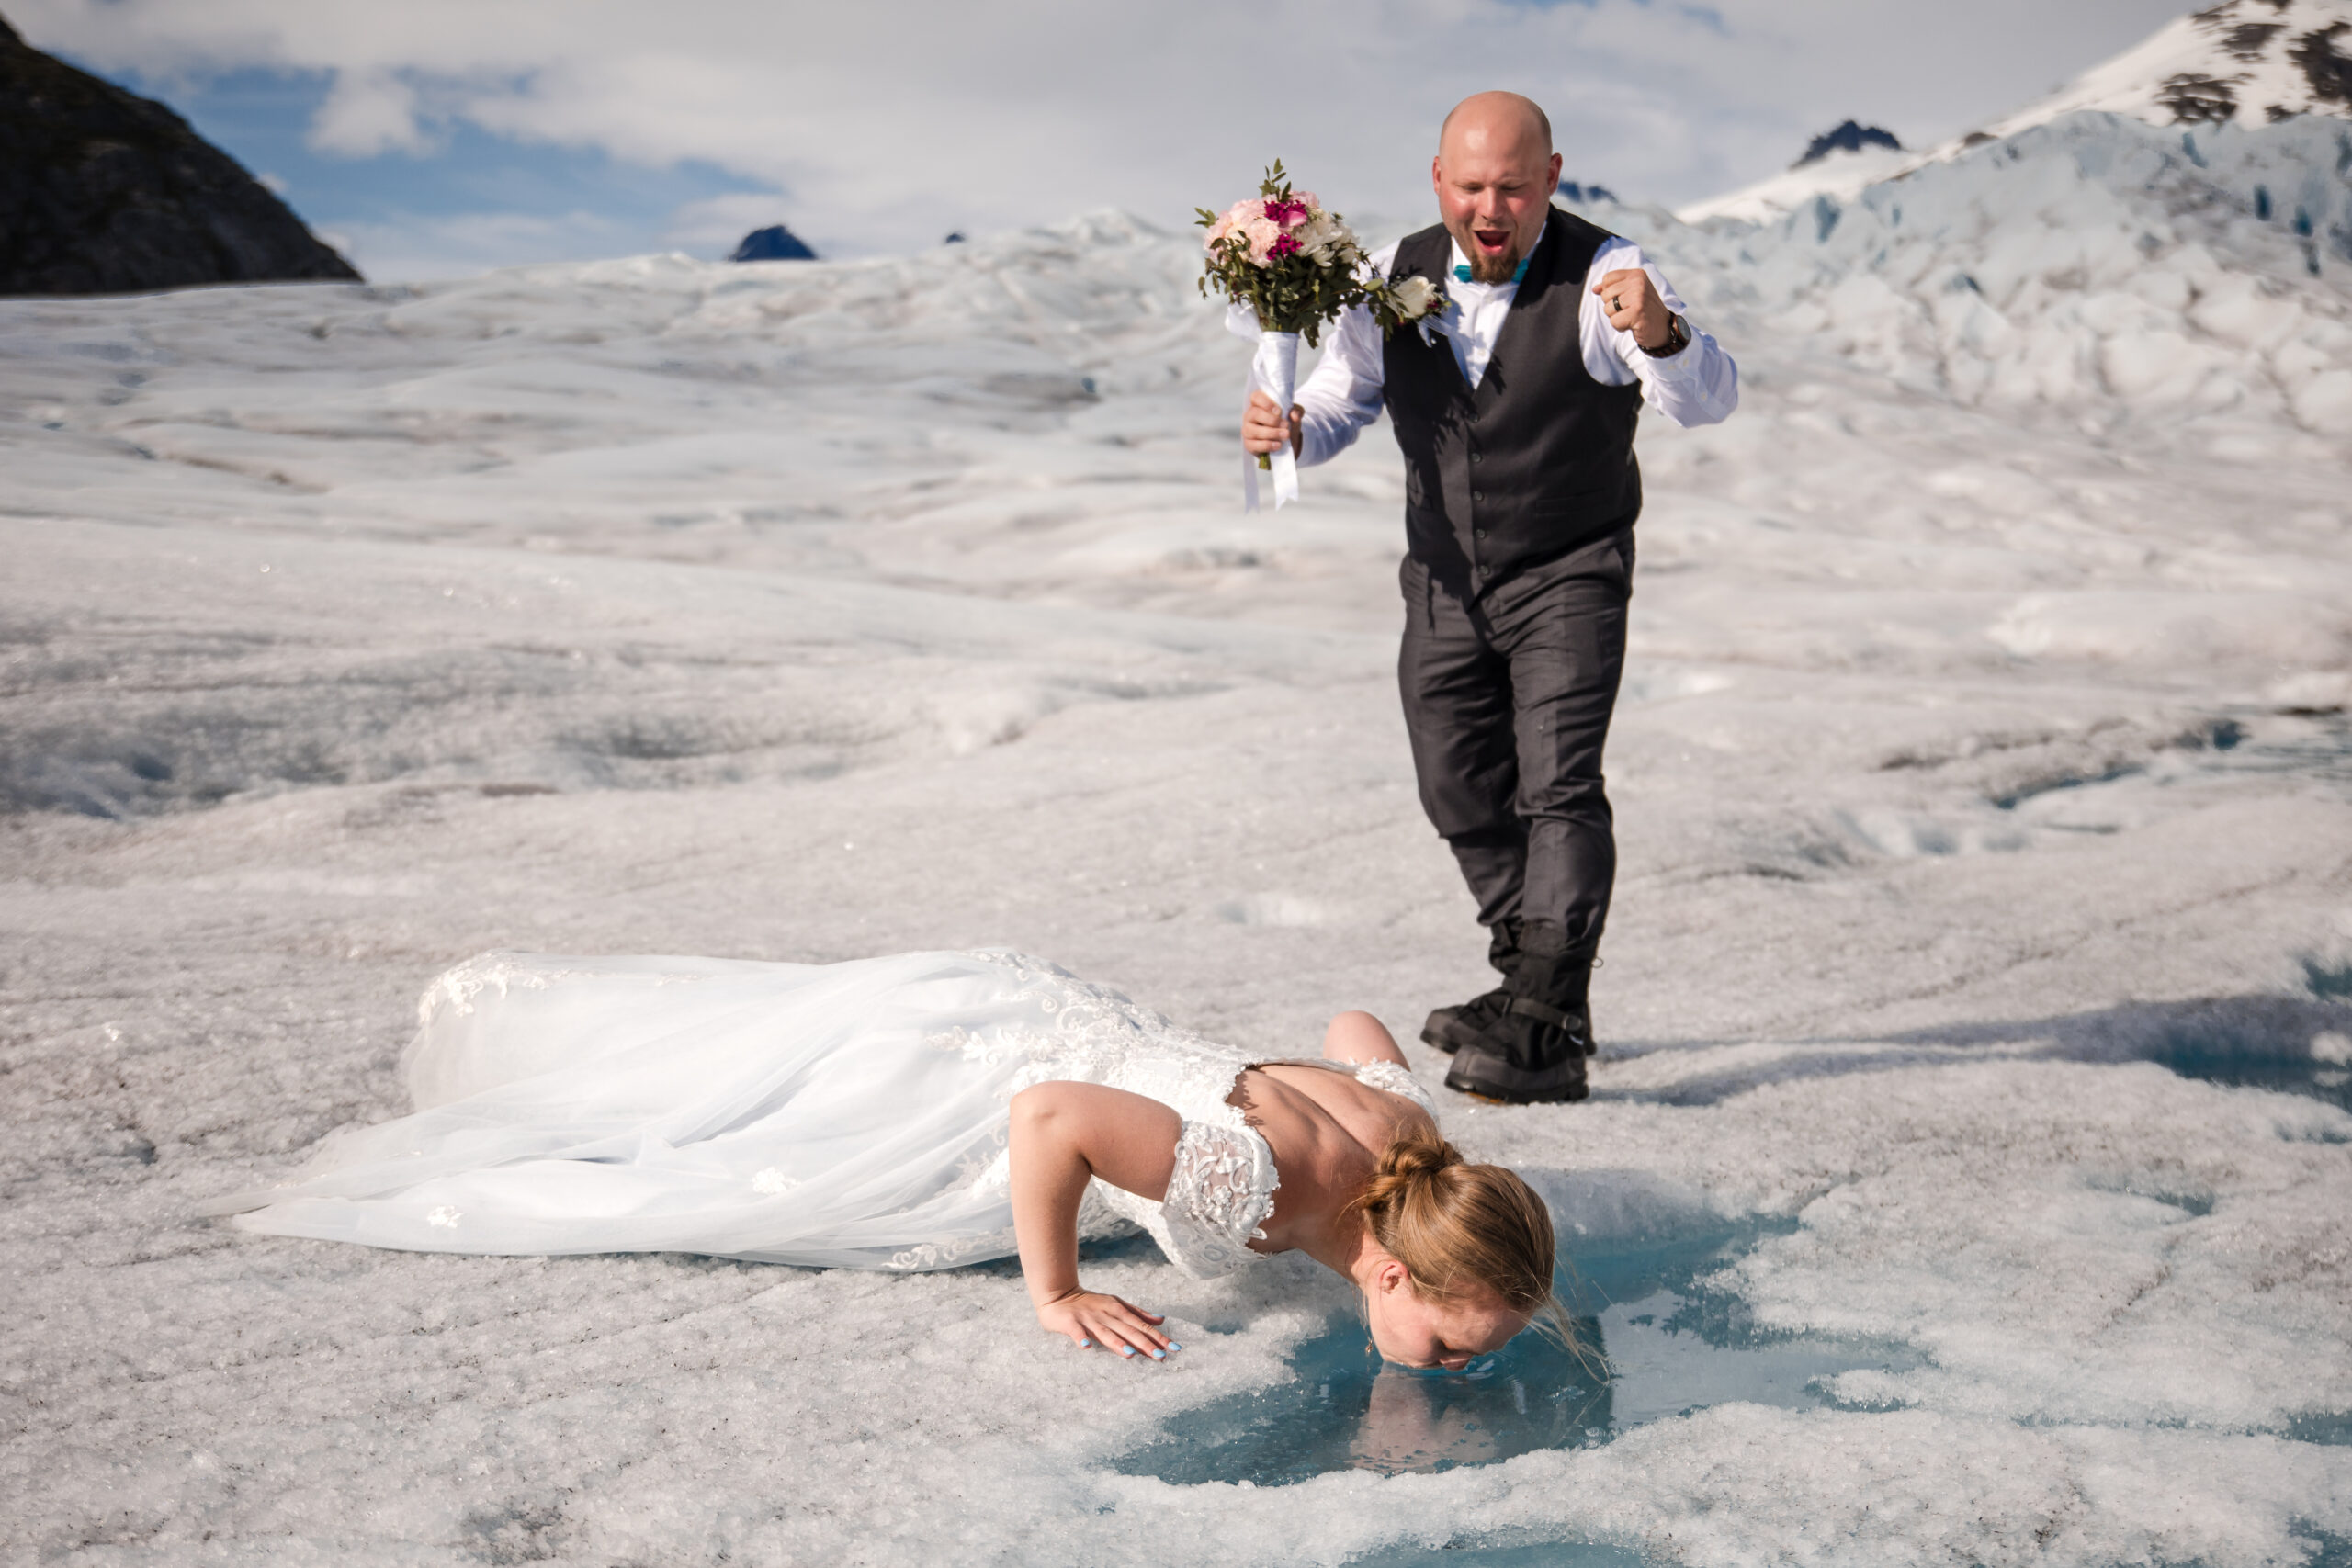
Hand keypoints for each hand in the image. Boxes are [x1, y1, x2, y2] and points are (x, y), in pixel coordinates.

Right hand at [1035, 1287, 1177, 1361]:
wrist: (1058, 1294)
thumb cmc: (1090, 1303)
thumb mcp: (1116, 1304)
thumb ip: (1138, 1313)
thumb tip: (1161, 1319)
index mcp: (1119, 1311)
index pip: (1143, 1326)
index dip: (1159, 1337)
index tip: (1175, 1348)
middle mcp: (1107, 1315)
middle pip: (1129, 1331)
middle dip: (1145, 1344)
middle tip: (1161, 1356)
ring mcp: (1089, 1319)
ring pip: (1106, 1333)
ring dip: (1118, 1343)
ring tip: (1131, 1355)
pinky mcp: (1071, 1323)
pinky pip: (1077, 1333)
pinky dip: (1082, 1339)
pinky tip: (1087, 1348)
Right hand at [1242, 389, 1301, 457]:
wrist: (1285, 442)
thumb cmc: (1285, 423)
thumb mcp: (1293, 414)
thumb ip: (1297, 411)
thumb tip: (1294, 416)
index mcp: (1258, 404)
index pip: (1255, 397)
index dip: (1266, 403)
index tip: (1279, 411)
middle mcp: (1250, 416)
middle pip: (1254, 413)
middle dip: (1272, 420)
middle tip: (1286, 425)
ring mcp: (1247, 430)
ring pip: (1254, 430)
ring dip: (1272, 433)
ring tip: (1286, 435)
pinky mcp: (1249, 444)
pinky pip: (1254, 445)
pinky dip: (1268, 445)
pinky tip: (1278, 445)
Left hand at [1592, 268, 1672, 352]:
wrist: (1663, 329)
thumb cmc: (1644, 311)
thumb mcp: (1630, 294)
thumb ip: (1612, 289)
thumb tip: (1594, 289)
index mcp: (1637, 275)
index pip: (1607, 279)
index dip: (1610, 293)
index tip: (1625, 300)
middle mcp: (1638, 282)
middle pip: (1605, 295)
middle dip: (1613, 307)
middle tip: (1630, 310)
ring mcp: (1639, 296)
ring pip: (1608, 308)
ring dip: (1617, 317)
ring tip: (1632, 317)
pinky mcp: (1637, 312)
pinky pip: (1614, 321)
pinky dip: (1620, 327)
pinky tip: (1633, 324)